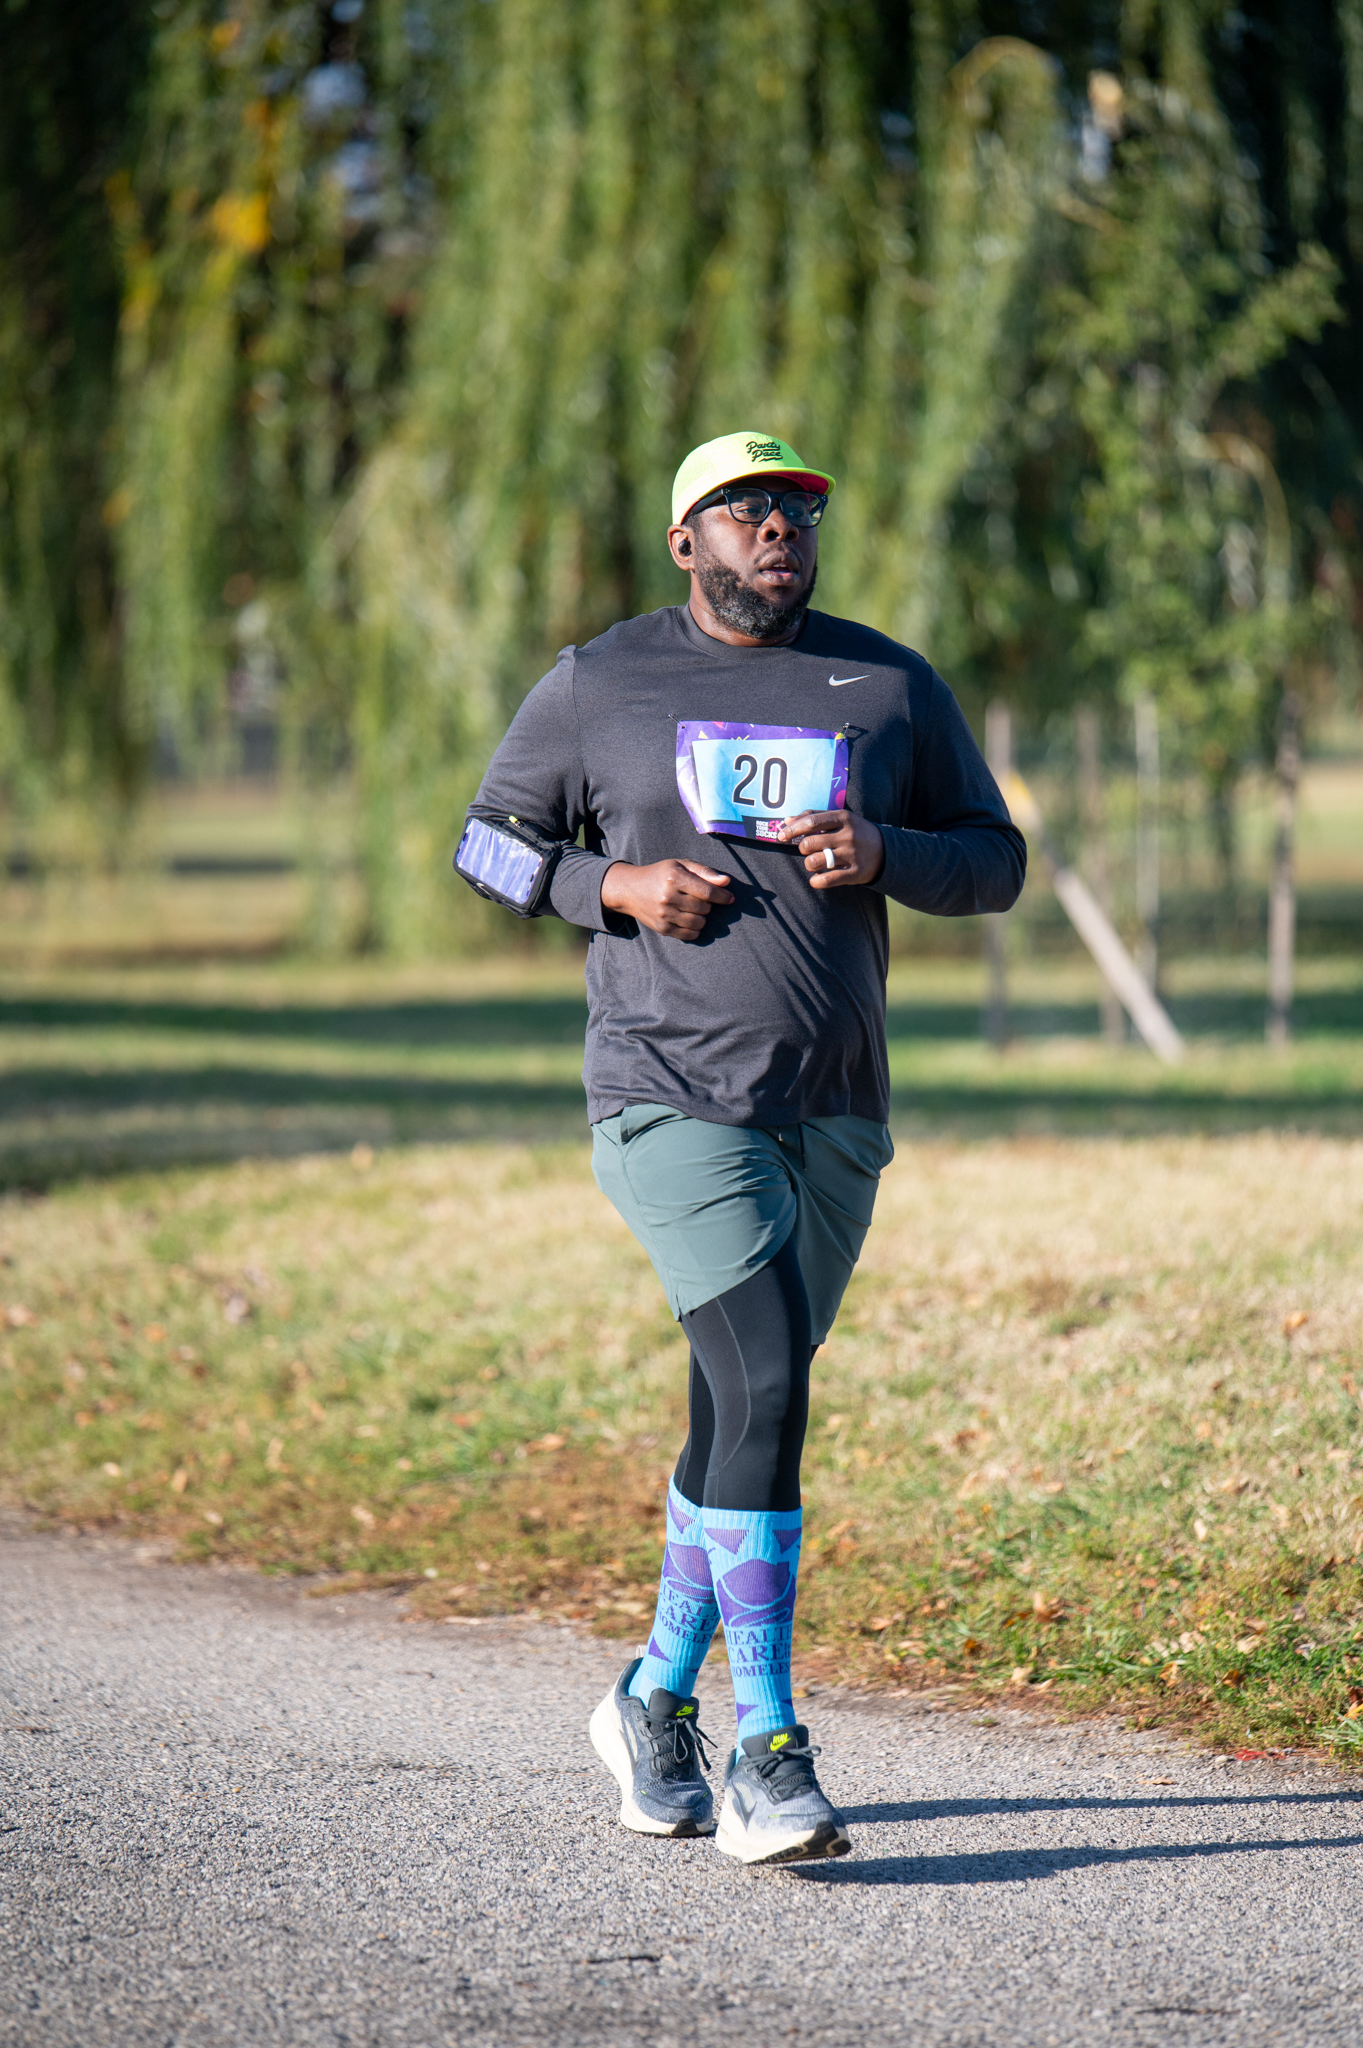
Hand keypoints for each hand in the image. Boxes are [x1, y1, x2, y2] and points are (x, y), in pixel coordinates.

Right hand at [600, 858, 733, 940]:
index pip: (707, 891)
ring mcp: (664, 914)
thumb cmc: (660, 874)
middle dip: (707, 904)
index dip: (722, 896)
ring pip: (699, 923)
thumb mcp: (681, 865)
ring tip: (693, 909)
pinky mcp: (662, 928)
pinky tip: (689, 919)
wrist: (630, 889)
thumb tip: (726, 882)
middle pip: (704, 908)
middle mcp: (668, 897)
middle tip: (698, 898)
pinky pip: (689, 935)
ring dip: (702, 917)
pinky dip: (695, 929)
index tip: (730, 898)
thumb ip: (705, 872)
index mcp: (674, 878)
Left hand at [777, 809, 884, 888]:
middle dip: (802, 848)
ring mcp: (852, 854)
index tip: (781, 836)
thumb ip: (814, 816)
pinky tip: (816, 879)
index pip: (811, 822)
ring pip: (814, 861)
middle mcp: (848, 835)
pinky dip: (816, 881)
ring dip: (809, 864)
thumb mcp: (840, 819)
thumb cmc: (855, 832)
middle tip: (808, 850)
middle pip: (809, 843)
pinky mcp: (855, 872)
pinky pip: (827, 880)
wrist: (886, 851)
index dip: (792, 829)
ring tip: (814, 863)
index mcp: (843, 817)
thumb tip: (786, 821)